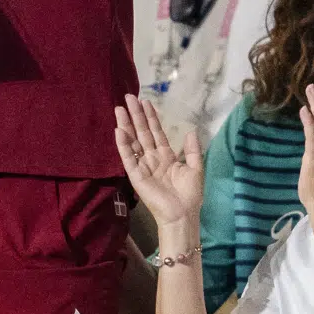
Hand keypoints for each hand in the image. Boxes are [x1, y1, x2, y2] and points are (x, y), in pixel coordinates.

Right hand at [115, 94, 204, 226]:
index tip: (145, 101)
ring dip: (126, 125)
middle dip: (136, 115)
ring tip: (119, 109)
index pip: (156, 132)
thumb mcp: (196, 169)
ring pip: (133, 142)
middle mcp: (152, 158)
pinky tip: (118, 131)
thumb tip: (190, 131)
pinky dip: (123, 145)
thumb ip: (192, 150)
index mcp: (166, 156)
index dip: (151, 117)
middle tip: (128, 97)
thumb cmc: (190, 195)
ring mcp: (143, 166)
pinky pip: (128, 158)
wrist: (183, 215)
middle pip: (142, 132)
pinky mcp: (136, 176)